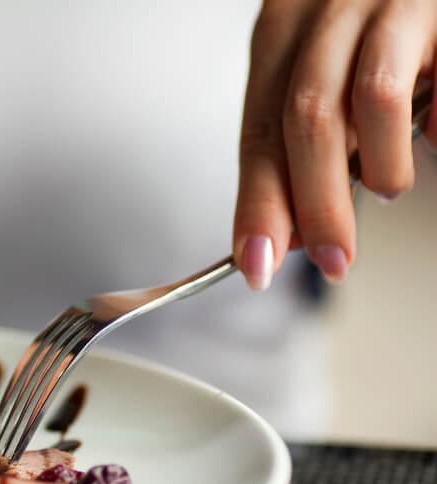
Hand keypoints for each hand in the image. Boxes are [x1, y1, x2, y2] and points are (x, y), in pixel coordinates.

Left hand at [233, 0, 436, 290]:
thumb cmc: (369, 27)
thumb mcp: (316, 74)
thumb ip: (296, 144)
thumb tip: (288, 233)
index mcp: (282, 30)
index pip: (259, 133)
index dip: (258, 206)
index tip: (257, 264)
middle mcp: (330, 8)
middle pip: (308, 119)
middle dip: (317, 205)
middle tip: (332, 257)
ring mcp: (394, 3)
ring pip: (373, 97)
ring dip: (382, 164)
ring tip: (389, 186)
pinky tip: (433, 136)